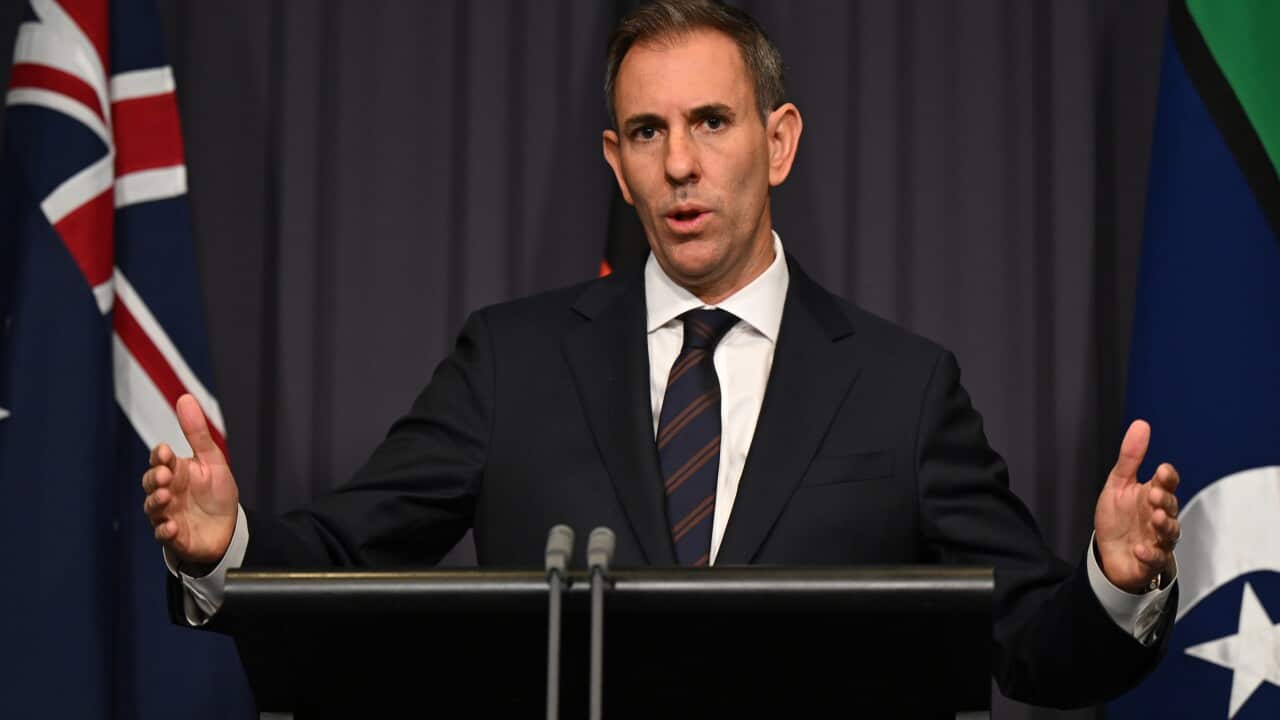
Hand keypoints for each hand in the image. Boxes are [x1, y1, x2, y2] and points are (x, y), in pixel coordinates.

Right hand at [141, 393, 239, 565]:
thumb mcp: (212, 460)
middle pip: (151, 483)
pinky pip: (163, 535)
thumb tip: (184, 397)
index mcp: (176, 472)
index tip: (165, 452)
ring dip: (156, 502)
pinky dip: (165, 531)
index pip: (160, 460)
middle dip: (155, 478)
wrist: (228, 527)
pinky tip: (172, 526)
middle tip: (165, 476)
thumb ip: (197, 433)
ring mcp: (168, 514)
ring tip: (165, 497)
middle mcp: (167, 492)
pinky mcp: (175, 536)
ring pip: (152, 508)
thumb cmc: (216, 492)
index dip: (160, 456)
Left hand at [1093, 420, 1180, 592]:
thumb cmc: (1118, 517)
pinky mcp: (1150, 561)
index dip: (1167, 478)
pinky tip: (1139, 549)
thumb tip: (1141, 424)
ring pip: (1169, 533)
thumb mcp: (1118, 484)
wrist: (1107, 552)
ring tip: (1156, 518)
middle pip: (1170, 507)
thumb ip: (1130, 457)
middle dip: (1165, 501)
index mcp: (1153, 496)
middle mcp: (1160, 517)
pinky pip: (1155, 559)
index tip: (1163, 471)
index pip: (1167, 484)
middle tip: (1155, 495)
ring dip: (1164, 525)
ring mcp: (1157, 540)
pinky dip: (1149, 554)